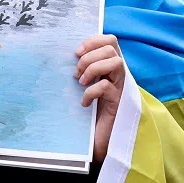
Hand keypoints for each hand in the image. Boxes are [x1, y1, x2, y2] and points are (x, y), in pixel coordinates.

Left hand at [75, 34, 125, 160]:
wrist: (98, 141)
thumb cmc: (89, 113)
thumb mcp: (84, 87)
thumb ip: (82, 71)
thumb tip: (63, 56)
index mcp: (110, 68)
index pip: (110, 40)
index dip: (94, 41)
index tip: (77, 52)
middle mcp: (118, 75)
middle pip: (111, 48)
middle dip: (90, 57)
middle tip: (77, 74)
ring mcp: (120, 88)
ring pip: (115, 62)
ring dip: (94, 68)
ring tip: (82, 83)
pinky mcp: (118, 103)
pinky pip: (107, 87)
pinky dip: (92, 91)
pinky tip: (84, 103)